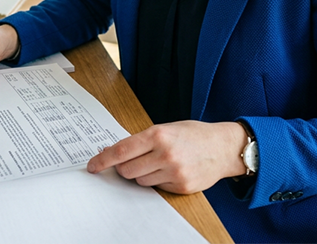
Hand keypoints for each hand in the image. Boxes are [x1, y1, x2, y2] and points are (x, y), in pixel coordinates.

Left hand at [86, 120, 246, 193]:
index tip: (92, 166)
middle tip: (134, 160)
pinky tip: (171, 170)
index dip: (103, 160)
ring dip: (142, 173)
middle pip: (127, 170)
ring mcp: (174, 172)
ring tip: (159, 162)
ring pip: (140, 180)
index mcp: (158, 134)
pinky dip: (158, 180)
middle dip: (125, 167)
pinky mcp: (181, 186)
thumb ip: (141, 140)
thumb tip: (112, 152)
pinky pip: (156, 187)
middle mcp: (165, 154)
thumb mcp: (166, 128)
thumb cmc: (193, 134)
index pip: (121, 151)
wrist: (223, 147)